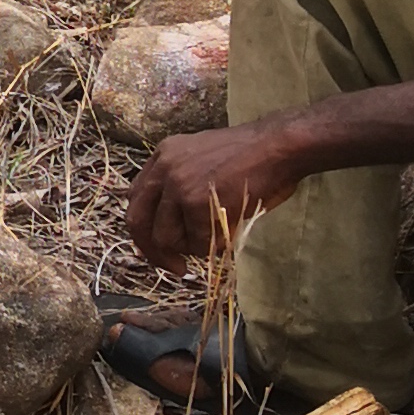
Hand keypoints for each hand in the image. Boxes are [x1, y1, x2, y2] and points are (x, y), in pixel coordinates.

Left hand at [124, 118, 314, 271]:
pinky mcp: (195, 202)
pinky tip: (229, 234)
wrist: (278, 147)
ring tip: (215, 240)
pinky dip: (212, 247)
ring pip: (165, 238)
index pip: (135, 200)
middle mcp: (164, 168)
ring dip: (190, 249)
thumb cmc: (251, 157)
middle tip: (175, 267)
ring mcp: (177, 185)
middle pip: (138, 221)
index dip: (144, 229)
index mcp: (163, 156)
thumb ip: (179, 183)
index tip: (159, 247)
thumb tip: (170, 224)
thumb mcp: (201, 160)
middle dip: (153, 252)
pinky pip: (196, 242)